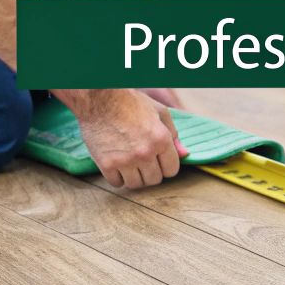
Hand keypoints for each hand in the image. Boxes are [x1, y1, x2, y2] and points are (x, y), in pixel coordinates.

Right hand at [55, 88, 188, 188]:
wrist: (99, 99)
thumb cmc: (130, 102)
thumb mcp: (159, 112)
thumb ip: (174, 134)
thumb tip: (184, 154)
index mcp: (161, 139)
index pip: (172, 170)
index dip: (165, 166)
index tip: (157, 160)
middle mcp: (145, 152)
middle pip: (154, 180)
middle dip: (151, 172)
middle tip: (142, 160)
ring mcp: (125, 160)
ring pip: (136, 185)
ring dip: (134, 176)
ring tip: (130, 163)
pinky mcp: (107, 164)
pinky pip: (117, 184)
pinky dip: (117, 177)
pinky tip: (117, 164)